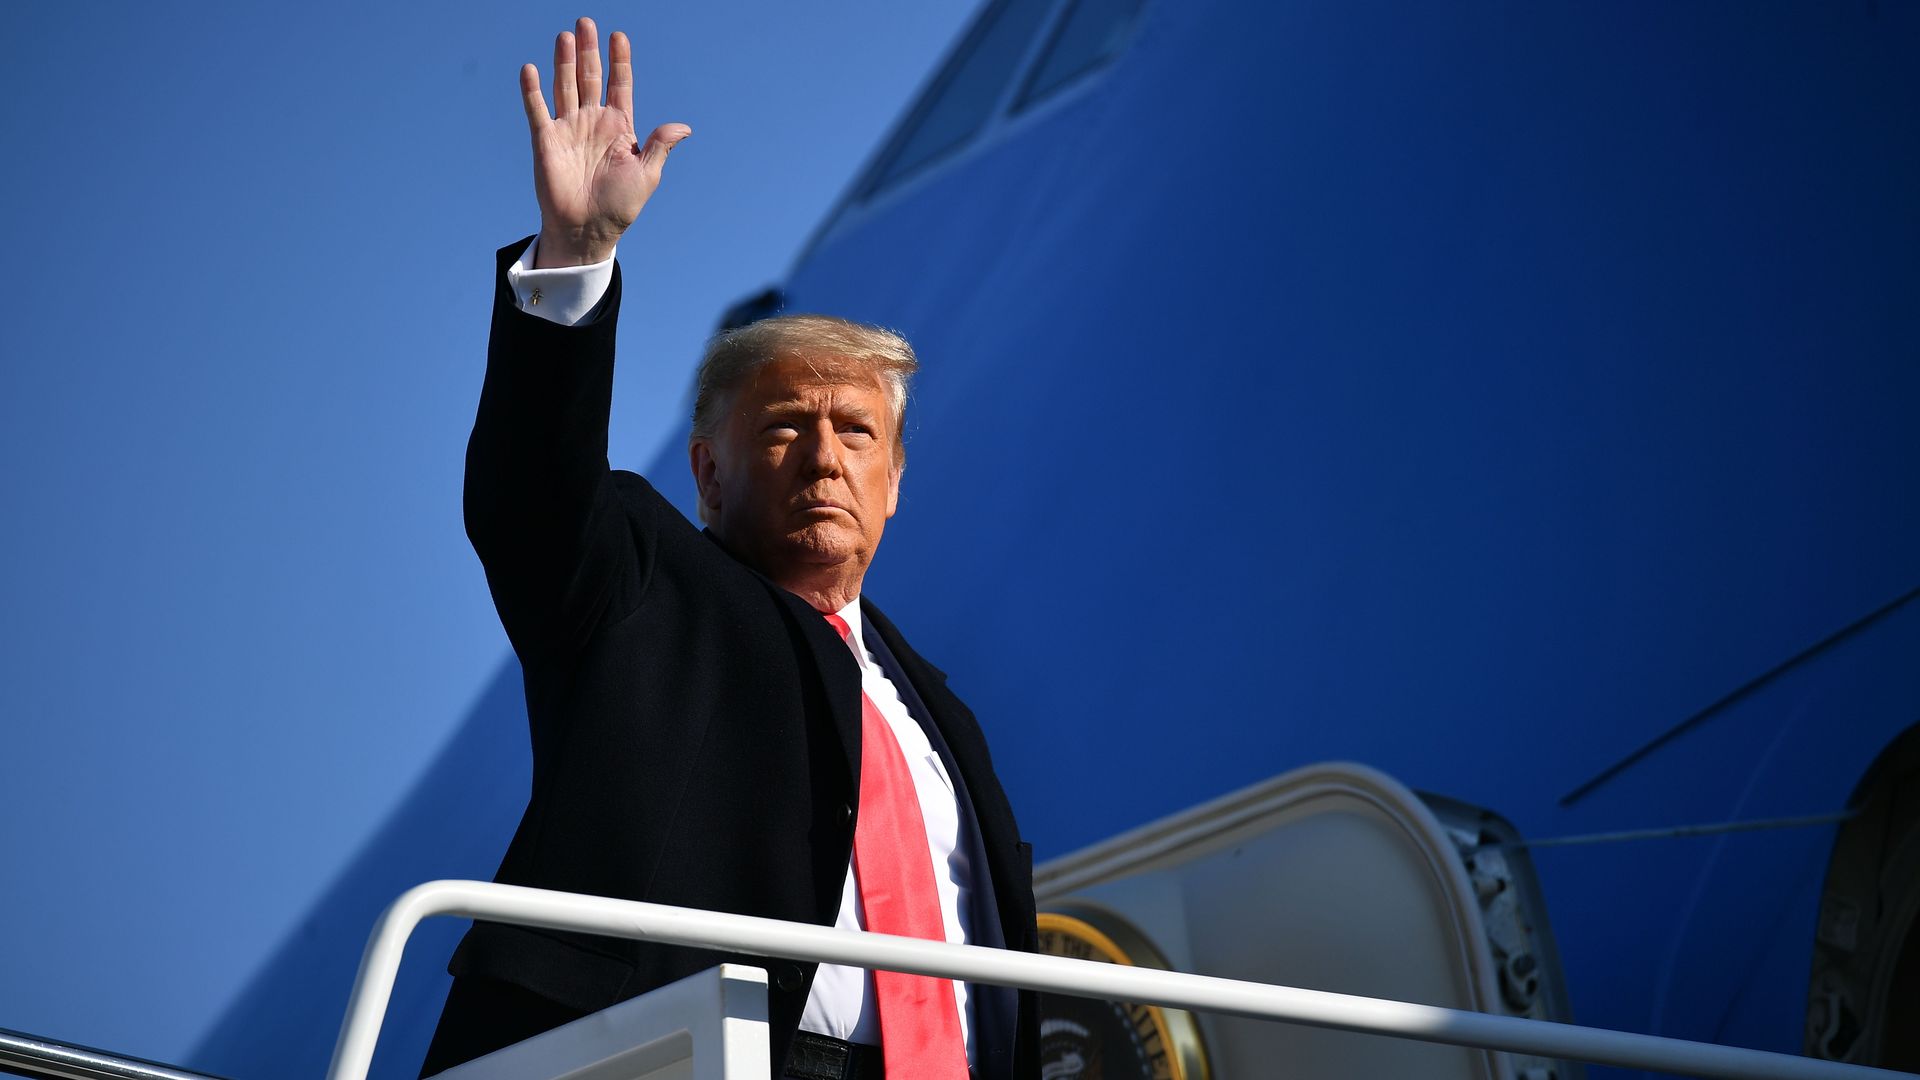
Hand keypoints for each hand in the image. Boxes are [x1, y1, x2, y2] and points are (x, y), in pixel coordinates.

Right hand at [520, 17, 690, 267]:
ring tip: (565, 36)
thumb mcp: (647, 174)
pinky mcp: (546, 141)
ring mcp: (568, 129)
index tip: (619, 36)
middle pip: (590, 77)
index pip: (619, 85)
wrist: (588, 230)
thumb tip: (684, 126)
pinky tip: (531, 69)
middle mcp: (592, 122)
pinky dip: (533, 91)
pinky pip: (537, 110)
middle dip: (589, 51)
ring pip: (565, 86)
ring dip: (564, 61)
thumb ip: (659, 146)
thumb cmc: (620, 206)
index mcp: (619, 127)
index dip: (619, 61)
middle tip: (586, 23)